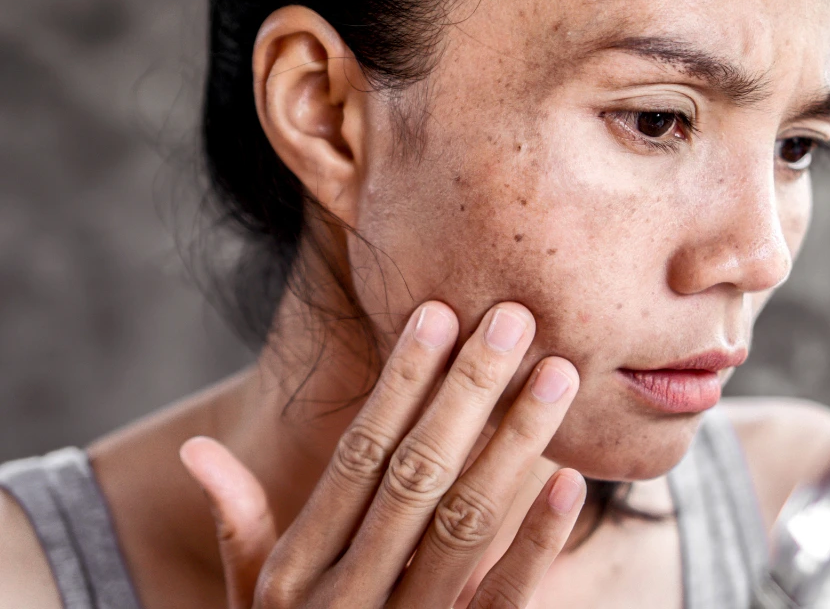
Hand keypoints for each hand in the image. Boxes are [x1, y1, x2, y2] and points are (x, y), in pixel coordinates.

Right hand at [179, 301, 584, 607]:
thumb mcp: (256, 607)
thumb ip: (241, 529)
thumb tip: (197, 448)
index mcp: (297, 574)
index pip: (359, 458)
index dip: (401, 385)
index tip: (439, 314)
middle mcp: (346, 600)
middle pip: (416, 476)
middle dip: (468, 393)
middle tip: (515, 319)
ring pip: (464, 525)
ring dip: (513, 447)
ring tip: (556, 376)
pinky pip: (502, 601)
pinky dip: (536, 543)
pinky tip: (567, 482)